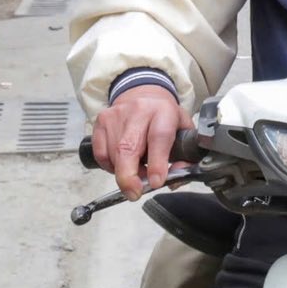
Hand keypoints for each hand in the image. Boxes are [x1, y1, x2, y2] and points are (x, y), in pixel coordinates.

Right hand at [90, 85, 190, 199]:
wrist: (142, 94)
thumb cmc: (164, 117)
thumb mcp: (183, 129)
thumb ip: (185, 155)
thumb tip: (176, 178)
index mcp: (164, 111)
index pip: (159, 137)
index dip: (157, 162)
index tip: (156, 182)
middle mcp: (139, 111)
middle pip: (128, 147)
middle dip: (129, 176)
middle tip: (134, 193)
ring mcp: (117, 115)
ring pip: (114, 154)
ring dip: (124, 172)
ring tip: (136, 171)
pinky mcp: (101, 122)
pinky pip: (101, 154)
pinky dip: (110, 166)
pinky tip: (121, 162)